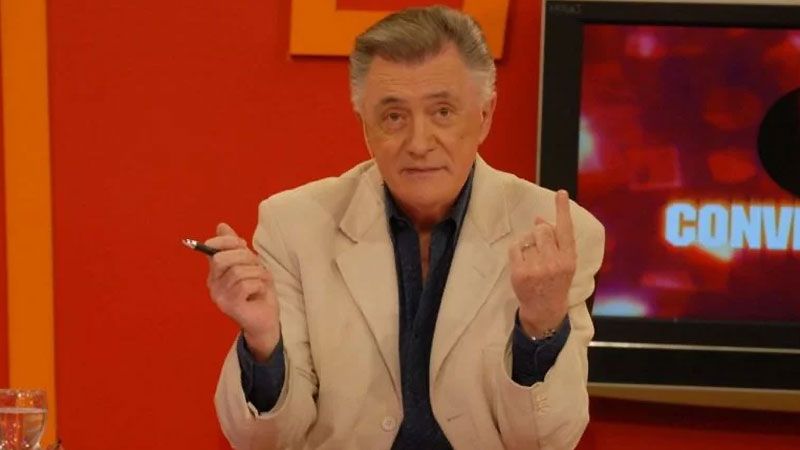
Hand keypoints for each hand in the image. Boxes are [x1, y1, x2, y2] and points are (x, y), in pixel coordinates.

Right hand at [206, 223, 280, 359]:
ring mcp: (220, 297)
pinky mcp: (230, 307)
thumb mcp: (249, 264)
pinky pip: (245, 286)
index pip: (212, 249)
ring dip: (257, 274)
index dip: (228, 241)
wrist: (266, 319)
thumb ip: (234, 246)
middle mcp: (213, 285)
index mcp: (215, 273)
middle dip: (244, 257)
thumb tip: (221, 225)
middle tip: (256, 265)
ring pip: (238, 272)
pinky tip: (260, 292)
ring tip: (261, 282)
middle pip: (222, 259)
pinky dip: (258, 285)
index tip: (243, 244)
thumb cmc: (258, 292)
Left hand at [509, 190, 576, 337]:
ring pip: (528, 238)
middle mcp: (555, 262)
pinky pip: (515, 247)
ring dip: (529, 242)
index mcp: (569, 259)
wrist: (545, 309)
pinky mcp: (520, 272)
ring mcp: (536, 268)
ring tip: (533, 257)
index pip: (566, 230)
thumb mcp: (564, 263)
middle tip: (540, 245)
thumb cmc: (556, 282)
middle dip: (540, 232)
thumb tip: (539, 219)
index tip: (560, 193)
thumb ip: (556, 242)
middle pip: (543, 229)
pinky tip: (522, 259)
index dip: (563, 210)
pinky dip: (517, 249)